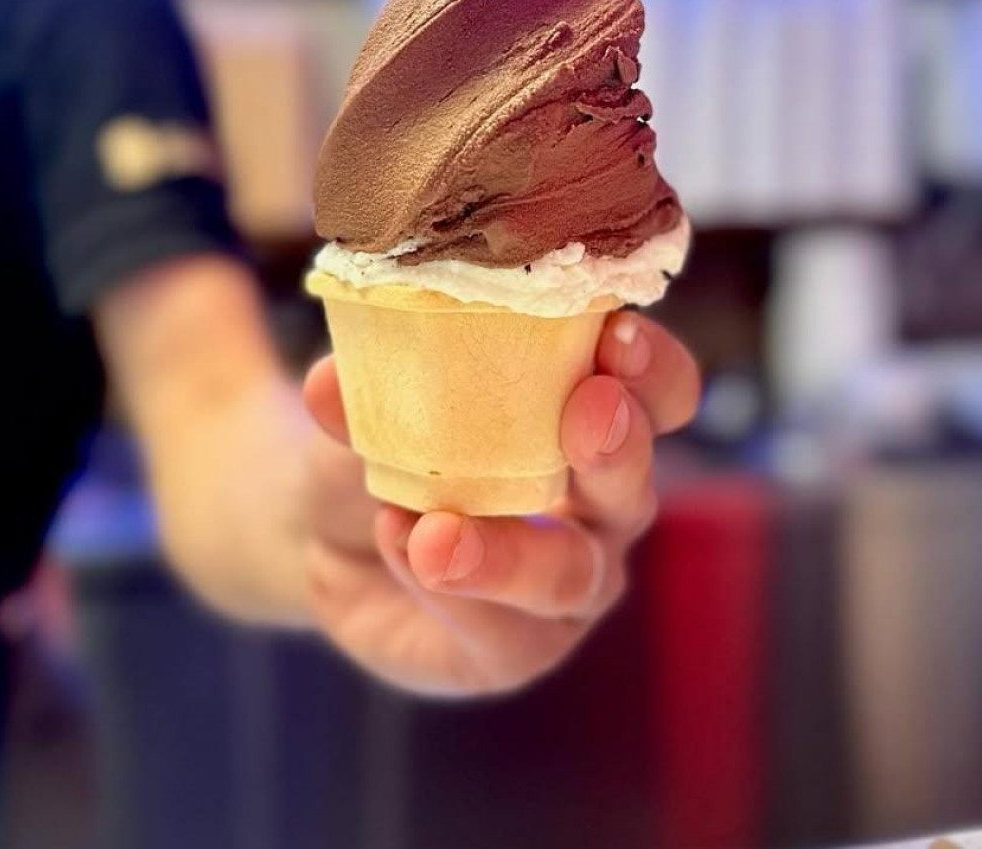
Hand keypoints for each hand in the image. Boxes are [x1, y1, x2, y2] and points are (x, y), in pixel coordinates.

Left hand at [300, 312, 699, 696]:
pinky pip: (498, 633)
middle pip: (636, 484)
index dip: (652, 367)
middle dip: (616, 444)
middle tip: (588, 407)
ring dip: (513, 554)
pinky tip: (396, 543)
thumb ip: (365, 386)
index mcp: (593, 419)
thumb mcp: (371, 397)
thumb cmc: (384, 432)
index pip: (660, 394)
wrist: (322, 527)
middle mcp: (601, 509)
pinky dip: (445, 589)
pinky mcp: (516, 650)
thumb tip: (328, 378)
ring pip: (572, 575)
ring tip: (437, 534)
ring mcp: (568, 587)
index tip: (616, 331)